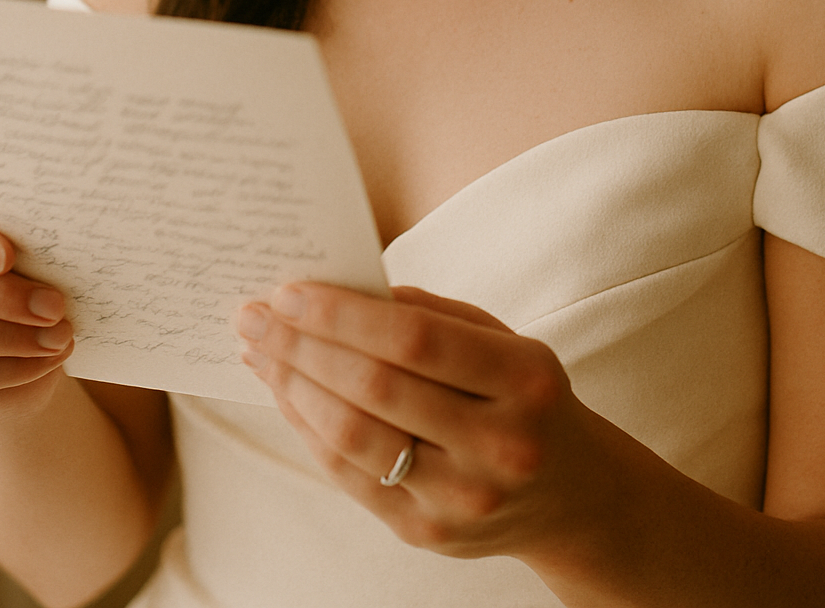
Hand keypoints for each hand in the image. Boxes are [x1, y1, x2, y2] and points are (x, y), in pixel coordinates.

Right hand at [0, 185, 73, 416]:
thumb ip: (11, 224)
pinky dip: (9, 369)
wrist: (11, 312)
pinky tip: (45, 357)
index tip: (6, 257)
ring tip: (59, 334)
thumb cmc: (9, 253)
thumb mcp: (8, 227)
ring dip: (10, 336)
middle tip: (53, 305)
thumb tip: (49, 234)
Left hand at [236, 282, 602, 563]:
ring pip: (354, 439)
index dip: (344, 315)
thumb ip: (428, 313)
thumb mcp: (501, 339)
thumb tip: (340, 290)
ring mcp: (462, 499)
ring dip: (293, 388)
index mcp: (523, 380)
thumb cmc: (523, 394)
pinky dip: (308, 428)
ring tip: (258, 351)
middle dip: (302, 347)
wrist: (572, 496)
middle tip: (253, 314)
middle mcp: (498, 446)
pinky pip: (350, 476)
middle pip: (376, 391)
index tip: (290, 290)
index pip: (416, 342)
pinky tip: (285, 393)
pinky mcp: (428, 535)